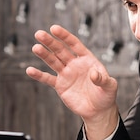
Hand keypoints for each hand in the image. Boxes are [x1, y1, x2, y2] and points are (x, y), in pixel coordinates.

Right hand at [26, 24, 118, 139]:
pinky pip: (48, 79)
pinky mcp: (60, 86)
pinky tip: (29, 70)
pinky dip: (39, 75)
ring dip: (44, 55)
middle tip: (39, 34)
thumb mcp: (110, 87)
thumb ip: (102, 79)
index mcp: (87, 59)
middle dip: (50, 42)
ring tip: (35, 48)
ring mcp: (66, 74)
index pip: (74, 44)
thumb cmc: (106, 96)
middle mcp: (75, 64)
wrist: (98, 110)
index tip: (54, 28)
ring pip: (53, 61)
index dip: (65, 36)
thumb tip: (93, 74)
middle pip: (60, 50)